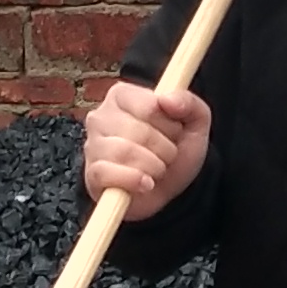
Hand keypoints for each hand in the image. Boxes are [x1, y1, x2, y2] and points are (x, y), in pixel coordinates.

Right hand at [83, 78, 210, 219]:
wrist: (169, 191)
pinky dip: (133, 181)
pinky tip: (145, 184)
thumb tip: (168, 100)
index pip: (150, 106)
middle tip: (167, 155)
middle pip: (139, 131)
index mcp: (123, 95)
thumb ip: (189, 103)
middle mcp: (102, 115)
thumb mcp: (194, 123)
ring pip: (124, 152)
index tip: (174, 132)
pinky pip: (107, 173)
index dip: (169, 124)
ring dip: (153, 167)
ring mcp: (93, 144)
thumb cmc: (176, 151)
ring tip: (157, 170)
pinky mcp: (92, 173)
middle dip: (164, 149)